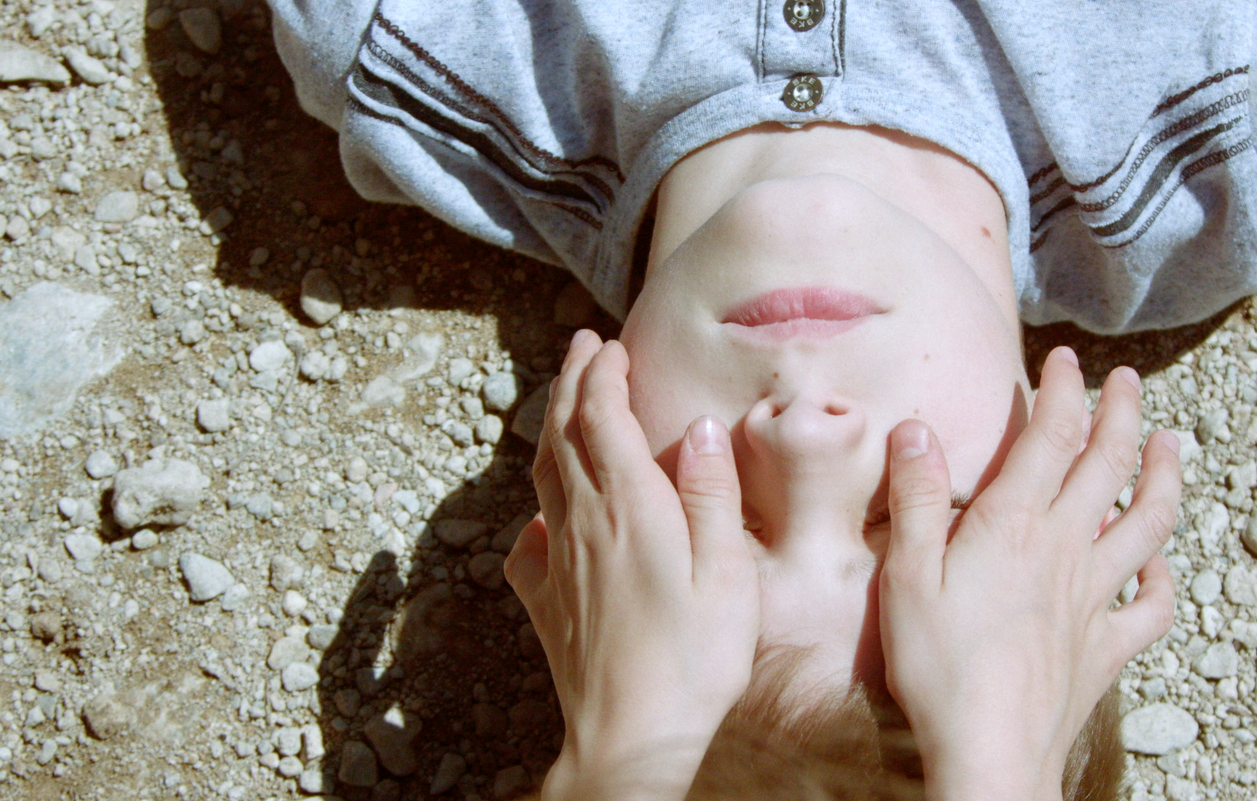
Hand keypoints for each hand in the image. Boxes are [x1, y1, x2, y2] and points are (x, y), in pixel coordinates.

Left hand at [504, 330, 759, 800]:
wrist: (633, 737)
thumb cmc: (694, 659)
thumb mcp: (727, 572)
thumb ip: (710, 494)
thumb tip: (698, 428)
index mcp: (630, 507)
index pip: (602, 417)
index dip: (603, 374)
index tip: (611, 346)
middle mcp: (584, 524)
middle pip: (563, 434)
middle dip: (571, 383)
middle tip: (582, 349)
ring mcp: (558, 562)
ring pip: (543, 476)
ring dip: (552, 429)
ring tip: (565, 404)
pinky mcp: (546, 602)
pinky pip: (529, 539)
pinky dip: (537, 509)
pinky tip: (546, 515)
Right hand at [876, 347, 1179, 800]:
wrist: (990, 751)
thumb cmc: (939, 667)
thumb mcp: (906, 575)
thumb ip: (917, 499)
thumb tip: (916, 429)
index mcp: (1016, 526)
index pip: (1052, 436)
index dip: (1062, 389)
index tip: (1063, 359)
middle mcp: (1067, 551)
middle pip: (1111, 465)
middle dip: (1124, 413)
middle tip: (1128, 380)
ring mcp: (1096, 599)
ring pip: (1148, 523)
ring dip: (1165, 477)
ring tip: (1174, 444)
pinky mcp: (1108, 646)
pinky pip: (1154, 605)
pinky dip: (1166, 577)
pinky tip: (1164, 565)